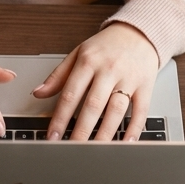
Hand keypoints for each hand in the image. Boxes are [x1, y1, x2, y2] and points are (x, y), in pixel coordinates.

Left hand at [34, 23, 158, 142]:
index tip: (52, 137)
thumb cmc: (106, 45)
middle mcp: (108, 70)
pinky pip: (141, 111)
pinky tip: (125, 143)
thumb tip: (38, 93)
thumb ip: (58, 75)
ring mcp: (129, 78)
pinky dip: (134, 129)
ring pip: (116, 111)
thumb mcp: (78, 53)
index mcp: (88, 61)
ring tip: (95, 152)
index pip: (70, 94)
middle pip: (93, 106)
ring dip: (104, 134)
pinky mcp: (146, 86)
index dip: (60, 118)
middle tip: (72, 150)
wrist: (139, 31)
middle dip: (81, 131)